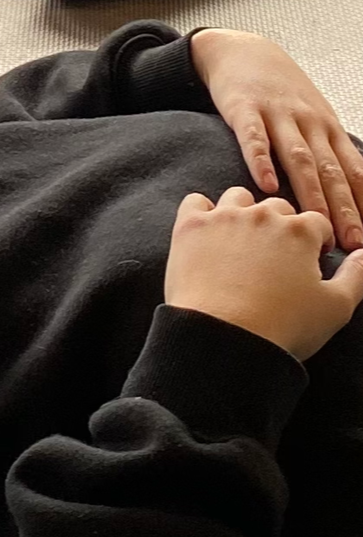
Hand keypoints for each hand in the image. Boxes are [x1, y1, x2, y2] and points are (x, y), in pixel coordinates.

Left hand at [164, 187, 362, 359]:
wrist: (223, 339)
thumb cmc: (282, 327)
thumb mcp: (337, 307)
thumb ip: (358, 275)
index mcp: (300, 231)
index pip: (317, 223)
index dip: (316, 242)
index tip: (309, 262)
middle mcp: (263, 215)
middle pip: (278, 208)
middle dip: (281, 227)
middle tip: (274, 258)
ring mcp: (224, 218)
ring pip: (238, 197)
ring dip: (244, 213)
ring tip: (242, 242)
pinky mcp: (190, 228)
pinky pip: (195, 202)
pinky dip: (202, 212)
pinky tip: (208, 233)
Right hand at [190, 29, 362, 248]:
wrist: (243, 50)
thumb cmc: (280, 94)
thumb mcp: (313, 118)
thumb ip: (326, 154)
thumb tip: (346, 200)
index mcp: (328, 129)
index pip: (354, 172)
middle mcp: (310, 122)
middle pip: (331, 170)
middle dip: (344, 209)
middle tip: (352, 243)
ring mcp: (278, 115)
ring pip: (299, 158)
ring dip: (310, 193)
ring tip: (315, 224)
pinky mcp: (244, 109)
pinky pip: (254, 138)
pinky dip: (260, 161)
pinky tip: (264, 186)